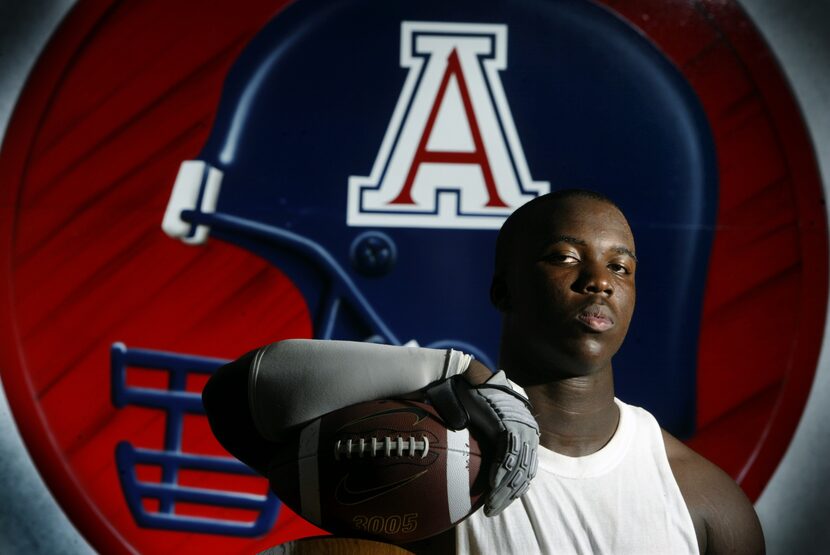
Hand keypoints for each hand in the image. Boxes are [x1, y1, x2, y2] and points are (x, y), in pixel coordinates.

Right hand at [426, 371, 539, 515]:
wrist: (462, 378)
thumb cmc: (468, 399)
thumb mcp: (483, 424)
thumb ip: (489, 443)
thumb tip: (484, 470)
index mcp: (524, 429)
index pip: (525, 466)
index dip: (515, 487)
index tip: (500, 502)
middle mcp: (527, 428)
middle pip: (524, 471)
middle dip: (509, 495)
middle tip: (494, 510)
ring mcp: (519, 425)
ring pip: (518, 467)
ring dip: (504, 490)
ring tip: (491, 507)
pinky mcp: (507, 423)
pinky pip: (507, 455)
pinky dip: (499, 473)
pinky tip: (490, 487)